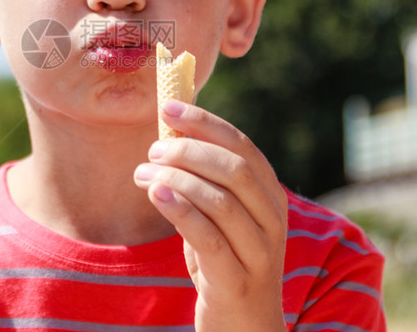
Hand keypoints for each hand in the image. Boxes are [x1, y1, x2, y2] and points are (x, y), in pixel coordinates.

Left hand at [134, 100, 287, 331]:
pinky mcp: (236, 281)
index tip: (169, 107)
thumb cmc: (226, 264)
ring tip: (143, 173)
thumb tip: (171, 133)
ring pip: (220, 200)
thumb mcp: (221, 219)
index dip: (205, 123)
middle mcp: (273, 221)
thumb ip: (206, 182)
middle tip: (153, 150)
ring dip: (176, 178)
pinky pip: (208, 237)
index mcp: (271, 198)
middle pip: (233, 169)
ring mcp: (258, 253)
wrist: (244, 329)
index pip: (242, 146)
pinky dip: (181, 210)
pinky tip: (156, 194)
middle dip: (188, 150)